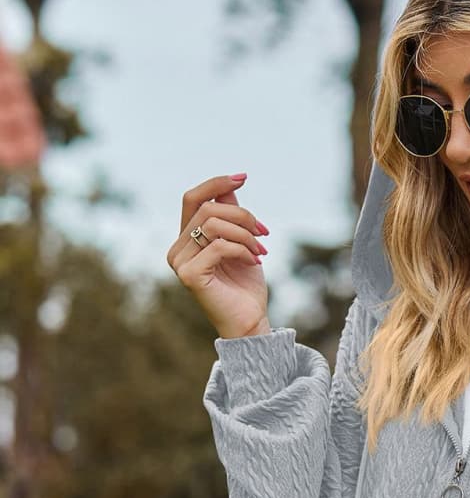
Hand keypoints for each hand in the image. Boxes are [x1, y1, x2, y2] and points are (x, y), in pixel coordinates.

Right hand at [167, 172, 269, 338]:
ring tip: (261, 251)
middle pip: (208, 210)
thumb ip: (232, 215)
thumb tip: (232, 184)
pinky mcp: (189, 275)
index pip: (193, 198)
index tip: (243, 177)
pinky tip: (254, 261)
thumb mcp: (241, 241)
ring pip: (213, 225)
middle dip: (243, 217)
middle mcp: (177, 249)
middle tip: (264, 233)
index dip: (216, 184)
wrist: (250, 320)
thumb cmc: (245, 284)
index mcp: (186, 239)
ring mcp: (180, 262)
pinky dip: (242, 250)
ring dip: (245, 235)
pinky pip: (218, 246)